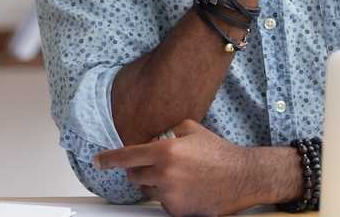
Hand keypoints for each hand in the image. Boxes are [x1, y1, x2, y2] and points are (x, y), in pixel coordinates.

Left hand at [94, 120, 259, 215]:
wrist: (241, 177)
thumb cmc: (219, 152)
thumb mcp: (193, 129)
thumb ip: (169, 131)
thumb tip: (154, 138)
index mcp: (165, 151)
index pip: (127, 156)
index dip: (108, 159)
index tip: (98, 161)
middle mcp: (164, 174)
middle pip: (134, 176)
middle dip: (140, 171)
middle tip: (158, 166)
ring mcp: (169, 194)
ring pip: (148, 191)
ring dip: (156, 184)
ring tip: (179, 177)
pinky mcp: (176, 211)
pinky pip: (163, 203)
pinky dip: (170, 197)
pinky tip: (188, 189)